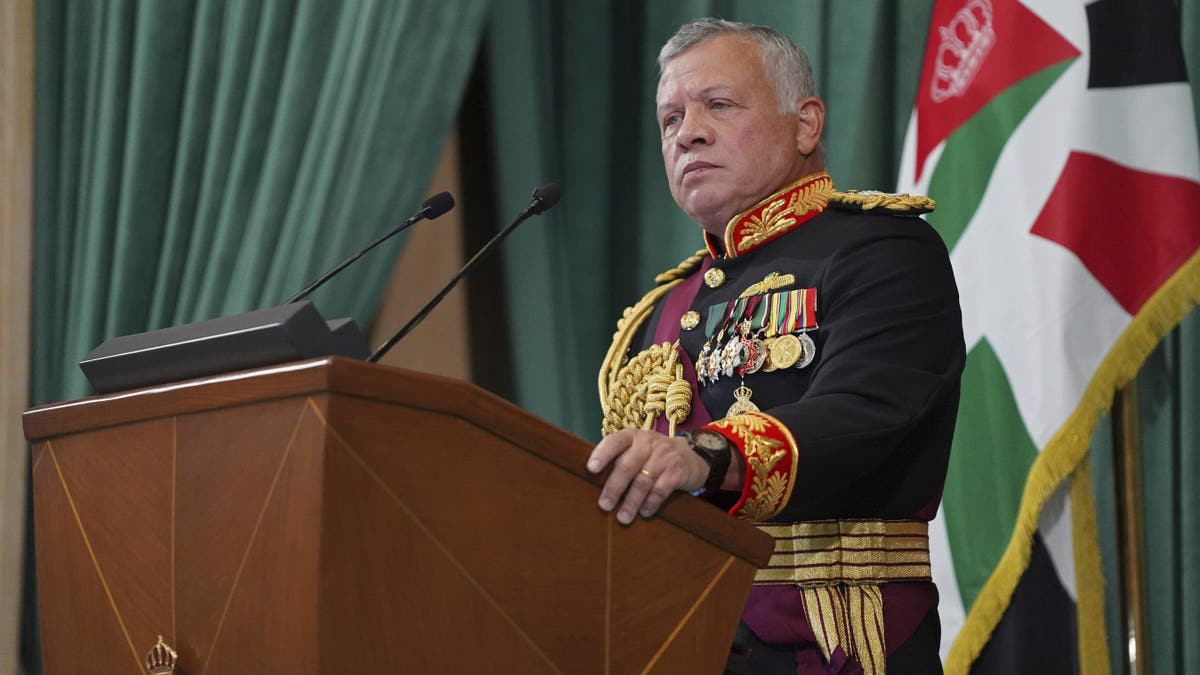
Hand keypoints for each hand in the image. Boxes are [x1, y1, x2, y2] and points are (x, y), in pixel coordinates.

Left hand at [586, 429, 709, 524]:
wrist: (692, 456)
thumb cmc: (654, 457)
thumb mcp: (638, 450)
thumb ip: (620, 459)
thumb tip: (592, 483)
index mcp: (633, 437)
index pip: (615, 441)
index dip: (602, 454)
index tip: (591, 469)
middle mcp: (648, 443)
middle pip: (627, 465)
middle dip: (614, 488)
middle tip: (604, 505)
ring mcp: (665, 456)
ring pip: (643, 481)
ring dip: (631, 502)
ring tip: (623, 517)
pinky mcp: (678, 470)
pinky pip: (660, 490)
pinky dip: (650, 504)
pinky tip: (644, 513)